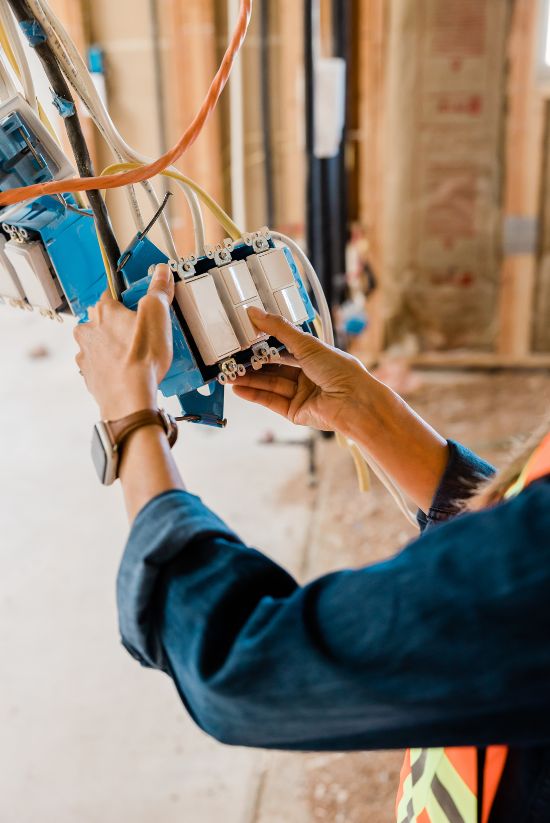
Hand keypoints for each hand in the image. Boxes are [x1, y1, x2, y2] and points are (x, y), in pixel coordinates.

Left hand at [74, 264, 174, 419]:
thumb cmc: (140, 359)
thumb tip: (161, 272)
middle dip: (117, 323)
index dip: (127, 299)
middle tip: (140, 332)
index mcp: (103, 312)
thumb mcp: (157, 315)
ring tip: (136, 354)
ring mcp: (86, 355)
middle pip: (101, 319)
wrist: (129, 399)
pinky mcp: (90, 377)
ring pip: (98, 343)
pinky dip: (110, 367)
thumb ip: (158, 291)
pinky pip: (99, 366)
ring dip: (111, 346)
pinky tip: (126, 371)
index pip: (110, 294)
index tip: (138, 305)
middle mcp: (88, 332)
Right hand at [232, 306, 371, 435]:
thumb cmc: (341, 371)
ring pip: (269, 385)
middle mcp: (307, 375)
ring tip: (229, 374)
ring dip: (249, 380)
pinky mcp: (295, 412)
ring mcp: (301, 394)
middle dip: (253, 364)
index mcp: (314, 357)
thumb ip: (278, 329)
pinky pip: (271, 401)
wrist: (353, 402)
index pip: (283, 347)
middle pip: (274, 368)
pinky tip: (239, 388)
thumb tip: (255, 312)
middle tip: (232, 358)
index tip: (244, 338)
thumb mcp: (307, 344)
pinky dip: (254, 395)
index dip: (264, 343)